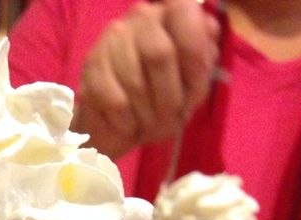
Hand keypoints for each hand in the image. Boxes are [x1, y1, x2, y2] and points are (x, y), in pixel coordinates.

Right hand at [72, 0, 219, 159]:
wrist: (120, 128)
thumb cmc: (160, 103)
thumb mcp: (192, 86)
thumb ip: (203, 60)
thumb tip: (208, 32)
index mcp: (170, 15)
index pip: (184, 11)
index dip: (194, 53)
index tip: (194, 86)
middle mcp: (140, 17)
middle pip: (160, 54)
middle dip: (169, 98)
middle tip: (169, 121)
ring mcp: (112, 40)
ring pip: (135, 83)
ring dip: (148, 116)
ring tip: (149, 126)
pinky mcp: (91, 68)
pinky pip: (116, 102)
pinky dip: (128, 122)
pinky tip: (128, 124)